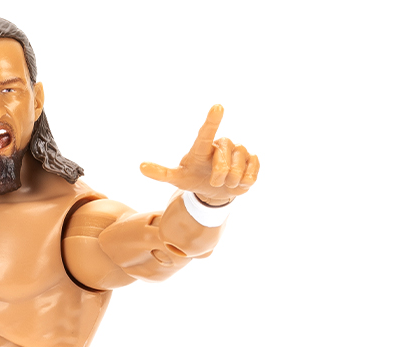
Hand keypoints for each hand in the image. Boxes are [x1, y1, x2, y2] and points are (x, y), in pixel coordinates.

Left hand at [140, 104, 258, 205]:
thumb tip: (141, 166)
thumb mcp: (177, 178)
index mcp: (203, 147)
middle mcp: (222, 144)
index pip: (207, 133)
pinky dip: (245, 181)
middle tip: (213, 181)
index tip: (217, 107)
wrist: (213, 191)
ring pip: (238, 168)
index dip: (212, 121)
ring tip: (226, 182)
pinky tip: (239, 181)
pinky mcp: (252, 159)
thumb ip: (161, 173)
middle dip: (218, 177)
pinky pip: (252, 172)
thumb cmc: (193, 178)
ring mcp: (238, 150)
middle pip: (223, 161)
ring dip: (231, 181)